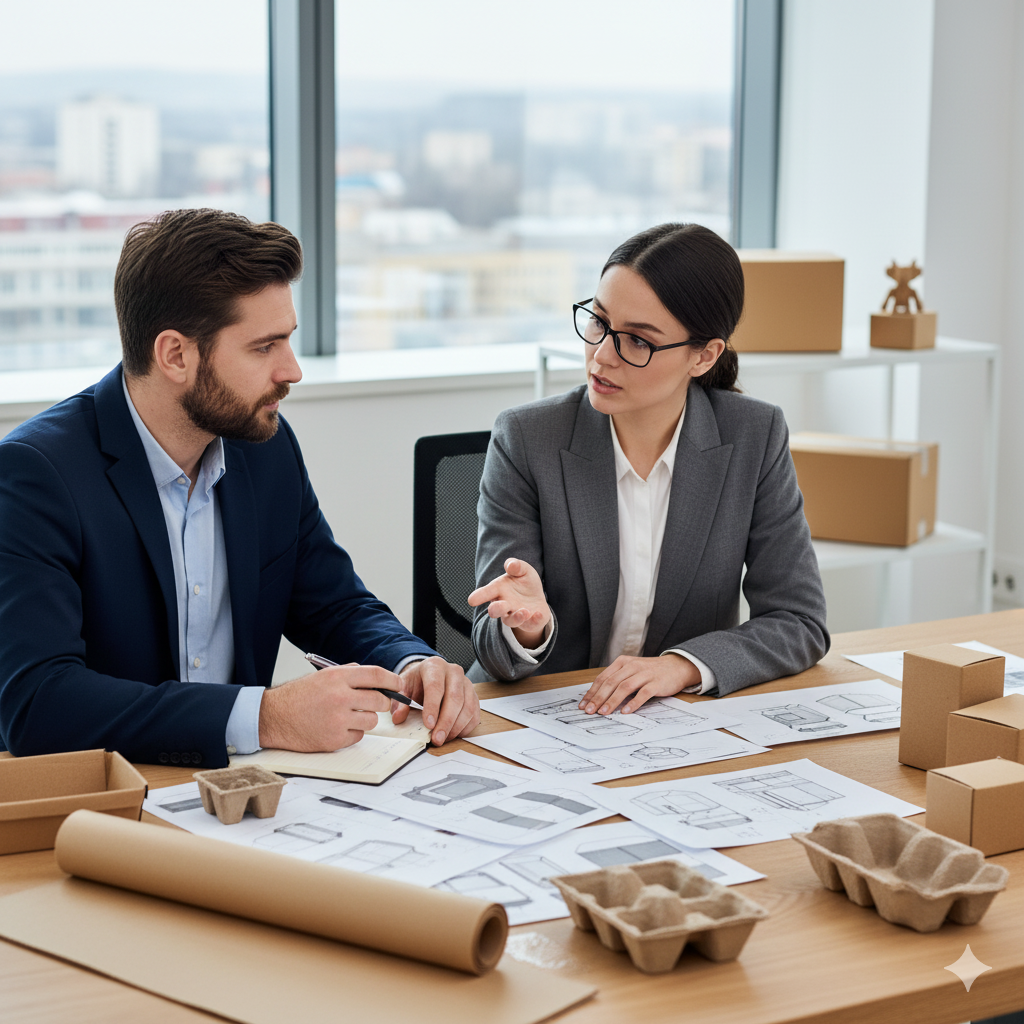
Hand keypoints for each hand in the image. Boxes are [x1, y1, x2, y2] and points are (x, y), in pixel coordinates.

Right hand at [258, 665, 392, 750]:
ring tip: (349, 716)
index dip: (392, 679)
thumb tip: (378, 679)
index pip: (376, 675)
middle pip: (379, 700)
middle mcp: (339, 697)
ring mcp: (337, 720)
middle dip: (382, 702)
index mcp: (337, 677)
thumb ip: (350, 674)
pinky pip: (358, 737)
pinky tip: (337, 727)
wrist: (274, 717)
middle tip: (375, 703)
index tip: (398, 684)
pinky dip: (352, 733)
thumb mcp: (323, 676)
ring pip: (372, 721)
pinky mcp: (334, 739)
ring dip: (366, 719)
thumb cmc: (299, 696)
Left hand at [394, 656, 480, 745]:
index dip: (432, 706)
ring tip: (442, 739)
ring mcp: (467, 684)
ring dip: (455, 727)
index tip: (428, 725)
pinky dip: (464, 728)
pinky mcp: (474, 696)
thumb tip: (398, 717)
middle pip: (455, 698)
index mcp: (434, 666)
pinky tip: (452, 734)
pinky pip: (474, 715)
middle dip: (446, 722)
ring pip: (467, 707)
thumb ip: (399, 702)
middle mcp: (454, 672)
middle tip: (437, 739)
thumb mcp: (403, 688)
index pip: (436, 686)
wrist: (428, 678)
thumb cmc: (417, 684)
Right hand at [467, 557, 550, 647]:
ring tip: (524, 611)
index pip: (487, 592)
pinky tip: (538, 614)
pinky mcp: (528, 623)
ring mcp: (515, 615)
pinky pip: (530, 624)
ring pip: (511, 621)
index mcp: (499, 590)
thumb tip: (510, 565)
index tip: (471, 600)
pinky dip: (534, 620)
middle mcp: (504, 605)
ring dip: (517, 617)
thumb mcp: (523, 571)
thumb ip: (516, 566)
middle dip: (496, 609)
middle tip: (499, 606)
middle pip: (495, 610)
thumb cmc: (524, 583)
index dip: (479, 596)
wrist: (536, 599)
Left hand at [578, 654, 700, 715]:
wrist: (676, 667)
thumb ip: (617, 680)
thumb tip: (598, 698)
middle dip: (598, 698)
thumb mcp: (631, 671)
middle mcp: (632, 666)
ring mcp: (645, 674)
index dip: (592, 692)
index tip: (584, 705)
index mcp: (622, 662)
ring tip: (604, 712)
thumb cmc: (650, 671)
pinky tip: (625, 711)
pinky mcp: (656, 683)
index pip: (603, 678)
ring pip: (624, 687)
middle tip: (590, 711)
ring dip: (612, 701)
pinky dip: (633, 703)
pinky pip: (643, 693)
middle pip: (611, 683)